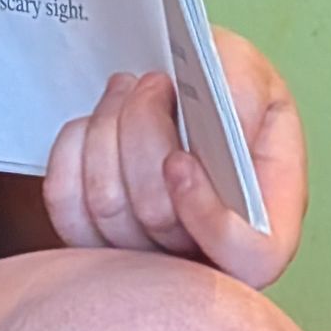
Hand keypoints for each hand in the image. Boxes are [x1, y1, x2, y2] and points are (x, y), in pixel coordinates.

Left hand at [43, 28, 307, 286]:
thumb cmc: (219, 88)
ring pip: (107, 206)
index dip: (207, 214)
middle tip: (153, 82)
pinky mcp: (92, 240)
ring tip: (126, 89)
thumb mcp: (249, 73)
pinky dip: (73, 148)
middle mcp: (204, 256)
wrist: (168, 91)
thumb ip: (244, 94)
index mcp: (264, 227)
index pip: (246, 257)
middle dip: (146, 133)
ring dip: (109, 129)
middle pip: (159, 217)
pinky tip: (96, 119)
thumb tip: (223, 130)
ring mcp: (144, 256)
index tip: (178, 160)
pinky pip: (66, 203)